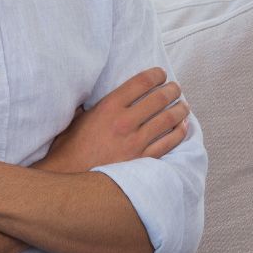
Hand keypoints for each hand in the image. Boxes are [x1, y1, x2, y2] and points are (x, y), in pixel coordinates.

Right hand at [37, 67, 190, 173]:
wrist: (70, 179)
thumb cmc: (69, 149)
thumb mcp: (76, 119)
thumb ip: (91, 106)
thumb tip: (94, 96)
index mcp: (108, 107)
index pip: (140, 83)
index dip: (155, 75)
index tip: (160, 74)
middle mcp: (125, 122)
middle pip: (159, 98)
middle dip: (172, 90)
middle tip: (176, 88)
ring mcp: (136, 142)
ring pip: (168, 120)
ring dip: (180, 109)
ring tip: (183, 106)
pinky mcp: (143, 160)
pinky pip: (169, 143)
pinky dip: (179, 133)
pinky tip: (182, 127)